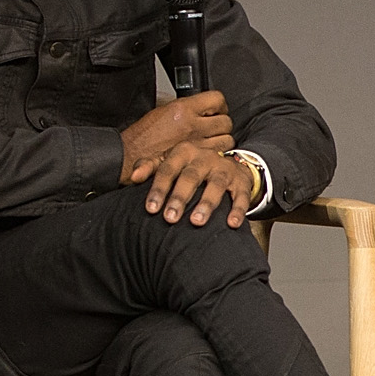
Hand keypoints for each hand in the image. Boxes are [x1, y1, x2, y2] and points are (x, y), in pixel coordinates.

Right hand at [121, 91, 233, 176]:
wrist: (131, 155)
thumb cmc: (144, 135)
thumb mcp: (162, 110)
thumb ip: (186, 107)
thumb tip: (201, 105)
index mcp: (183, 109)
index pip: (217, 99)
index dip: (220, 105)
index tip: (216, 110)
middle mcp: (192, 125)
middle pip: (226, 121)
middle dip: (222, 125)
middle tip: (214, 128)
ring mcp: (196, 144)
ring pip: (226, 140)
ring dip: (222, 141)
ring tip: (212, 141)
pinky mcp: (196, 160)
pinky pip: (219, 155)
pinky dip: (217, 155)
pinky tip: (209, 153)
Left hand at [138, 142, 254, 226]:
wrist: (228, 163)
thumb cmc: (192, 166)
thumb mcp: (170, 161)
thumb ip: (150, 167)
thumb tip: (133, 177)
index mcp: (183, 151)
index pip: (168, 169)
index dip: (159, 189)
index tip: (151, 209)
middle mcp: (204, 156)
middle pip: (191, 177)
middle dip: (180, 198)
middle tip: (170, 218)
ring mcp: (224, 168)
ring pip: (216, 184)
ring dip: (206, 204)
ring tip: (197, 222)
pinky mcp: (241, 181)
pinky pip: (240, 195)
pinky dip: (238, 210)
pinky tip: (232, 224)